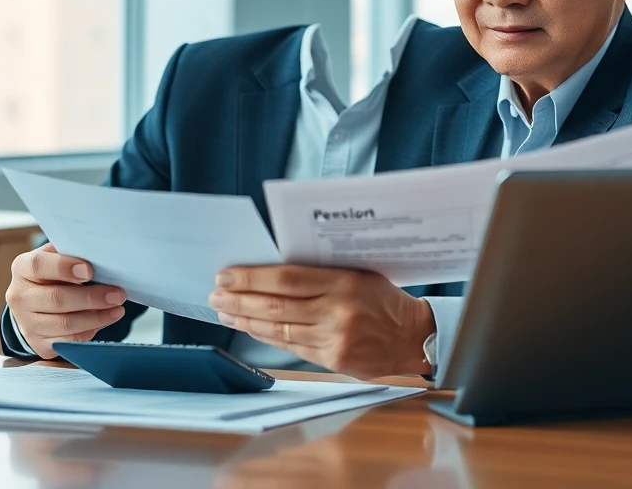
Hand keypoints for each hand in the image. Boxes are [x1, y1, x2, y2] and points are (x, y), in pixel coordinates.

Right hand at [6, 242, 127, 358]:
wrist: (36, 305)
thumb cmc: (53, 275)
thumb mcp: (57, 257)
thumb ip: (72, 253)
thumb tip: (100, 253)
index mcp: (23, 268)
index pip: (39, 265)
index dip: (64, 268)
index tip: (89, 271)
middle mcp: (20, 296)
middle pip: (56, 299)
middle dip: (91, 298)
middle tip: (117, 294)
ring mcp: (27, 323)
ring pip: (65, 324)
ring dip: (96, 317)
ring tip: (117, 309)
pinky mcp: (39, 343)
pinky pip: (68, 341)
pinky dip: (90, 331)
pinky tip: (104, 320)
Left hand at [208, 265, 434, 378]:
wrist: (414, 337)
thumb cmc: (385, 300)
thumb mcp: (359, 273)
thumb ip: (322, 273)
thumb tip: (273, 272)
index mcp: (345, 281)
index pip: (287, 278)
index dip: (252, 277)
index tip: (227, 275)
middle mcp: (338, 310)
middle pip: (276, 304)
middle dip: (240, 299)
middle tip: (217, 293)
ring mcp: (335, 338)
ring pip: (279, 328)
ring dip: (246, 320)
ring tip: (225, 311)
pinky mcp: (334, 359)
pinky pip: (292, 347)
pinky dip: (267, 337)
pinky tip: (251, 328)